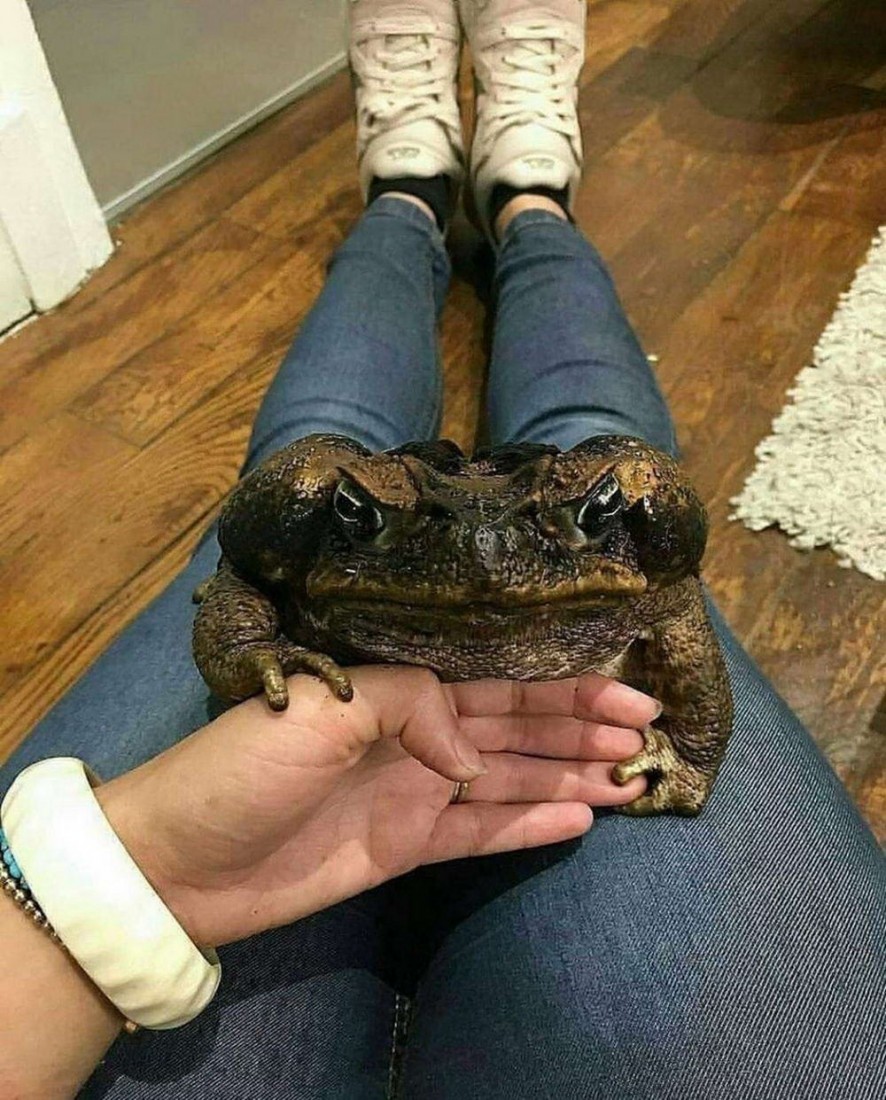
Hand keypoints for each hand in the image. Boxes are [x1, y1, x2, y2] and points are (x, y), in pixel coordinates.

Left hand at [98, 667, 655, 947]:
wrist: (180, 859)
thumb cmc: (242, 767)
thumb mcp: (321, 705)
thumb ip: (410, 703)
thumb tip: (470, 746)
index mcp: (398, 691)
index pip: (497, 680)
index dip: (563, 686)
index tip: (626, 689)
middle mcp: (416, 737)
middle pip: (515, 728)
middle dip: (580, 727)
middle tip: (646, 735)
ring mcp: (414, 793)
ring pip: (509, 778)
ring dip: (569, 775)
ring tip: (630, 778)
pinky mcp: (406, 847)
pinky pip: (481, 833)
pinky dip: (529, 824)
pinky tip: (579, 816)